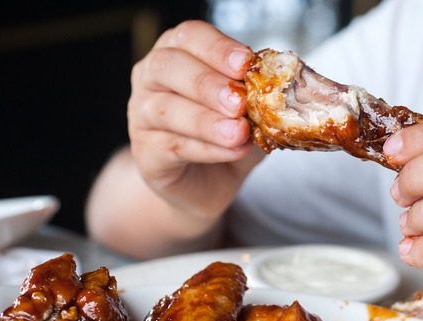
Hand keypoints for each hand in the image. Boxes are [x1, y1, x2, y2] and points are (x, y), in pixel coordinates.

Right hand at [127, 21, 263, 219]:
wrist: (209, 182)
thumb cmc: (228, 134)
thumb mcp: (251, 110)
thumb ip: (259, 97)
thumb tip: (281, 89)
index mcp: (178, 52)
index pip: (189, 36)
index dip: (217, 48)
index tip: (245, 64)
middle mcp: (152, 78)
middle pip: (167, 66)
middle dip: (207, 83)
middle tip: (239, 102)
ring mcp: (141, 115)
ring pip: (166, 110)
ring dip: (207, 121)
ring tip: (239, 133)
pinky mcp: (145, 152)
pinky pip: (173, 146)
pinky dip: (208, 149)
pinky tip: (233, 151)